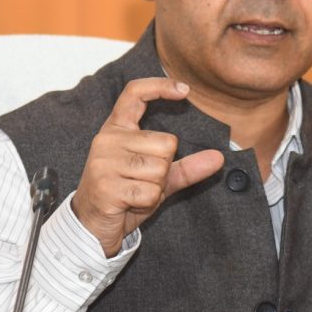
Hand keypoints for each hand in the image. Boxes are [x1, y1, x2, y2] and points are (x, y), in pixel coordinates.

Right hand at [71, 77, 224, 256]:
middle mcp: (107, 139)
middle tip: (142, 182)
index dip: (160, 87)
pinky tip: (129, 203)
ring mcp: (104, 162)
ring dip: (155, 188)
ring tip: (134, 192)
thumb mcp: (157, 178)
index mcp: (117, 129)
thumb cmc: (125, 195)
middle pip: (166, 143)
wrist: (91, 225)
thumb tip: (219, 158)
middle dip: (164, 169)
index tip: (185, 90)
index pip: (135, 94)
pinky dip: (147, 202)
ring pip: (160, 169)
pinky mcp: (106, 186)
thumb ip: (186, 166)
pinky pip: (149, 192)